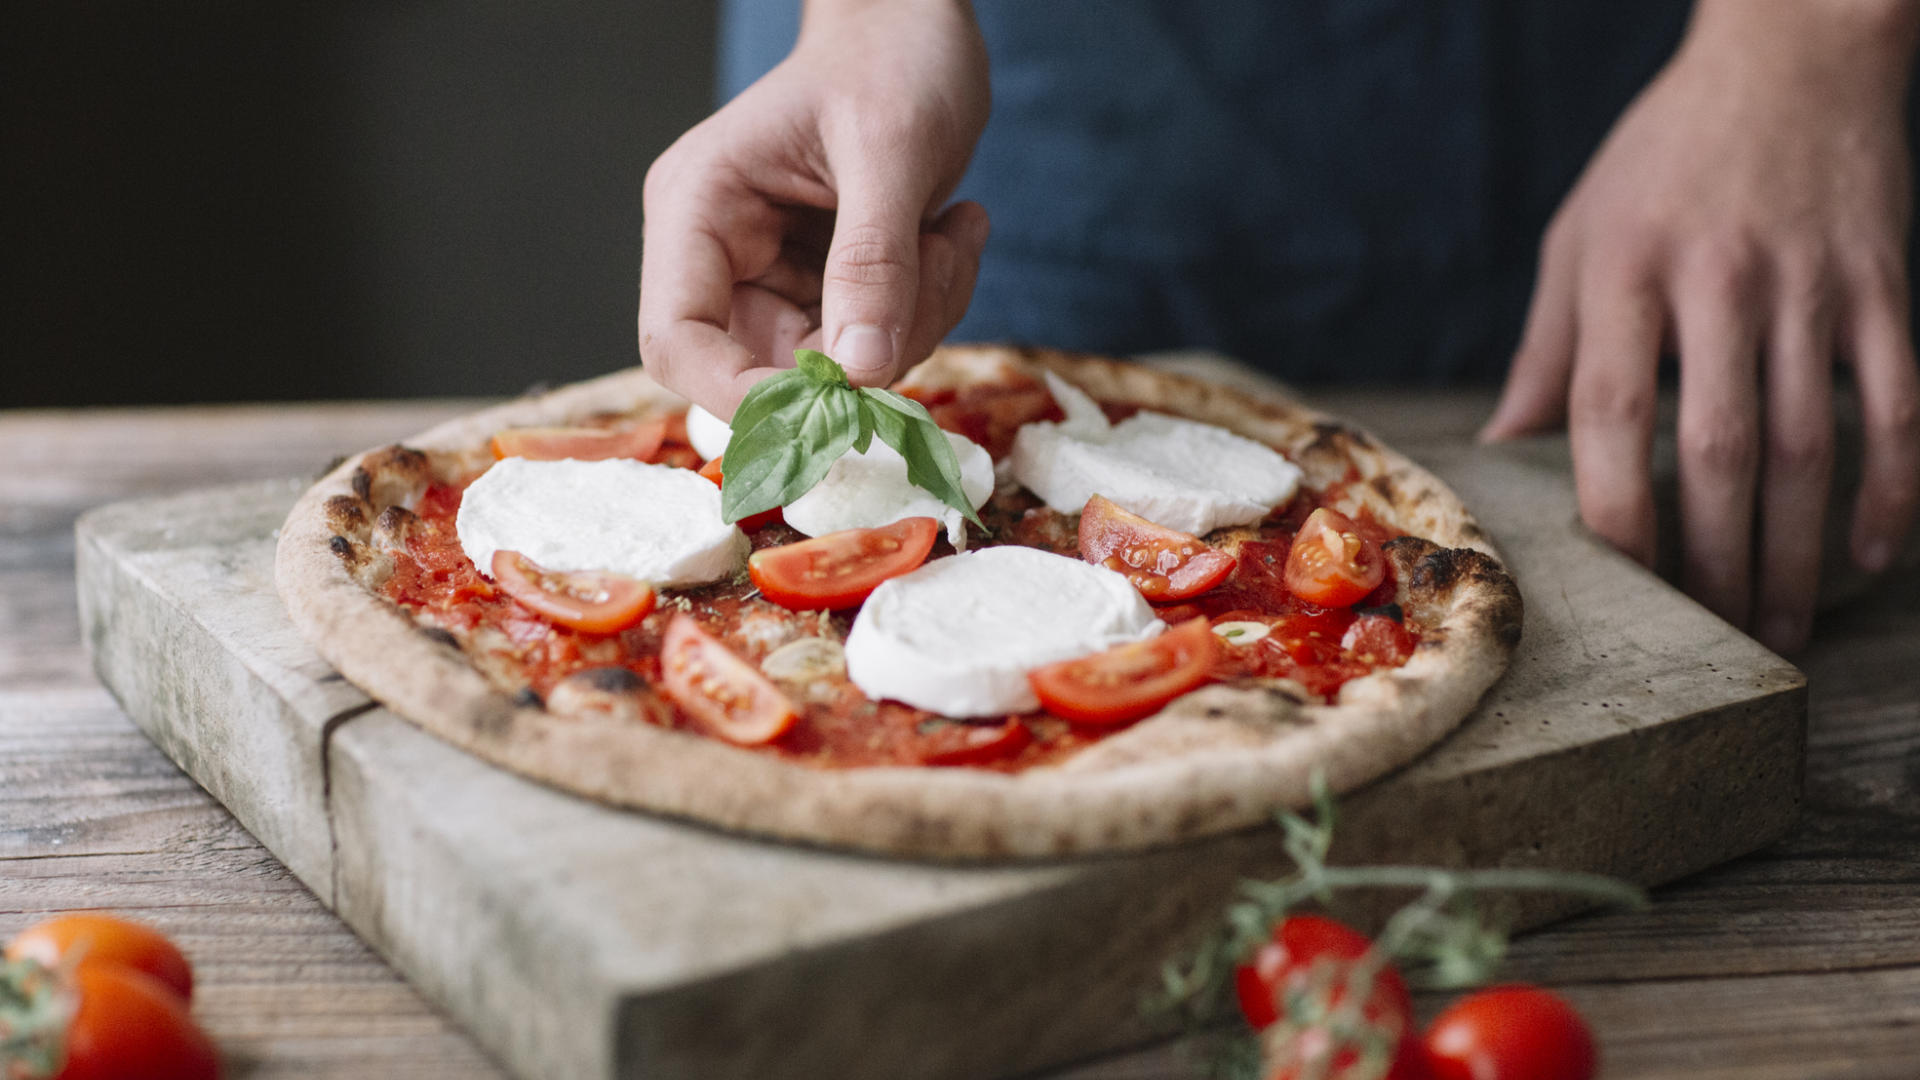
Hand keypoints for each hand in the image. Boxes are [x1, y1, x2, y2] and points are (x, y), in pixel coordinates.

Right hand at [637, 0, 990, 419]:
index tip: (837, 402)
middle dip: (867, 349)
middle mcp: (724, 255)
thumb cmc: (889, 57)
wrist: (919, 27)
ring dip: (916, 322)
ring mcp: (777, 277)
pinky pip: (876, 345)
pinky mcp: (829, 289)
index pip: (676, 341)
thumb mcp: (890, 147)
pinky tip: (953, 235)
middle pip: (769, 370)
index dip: (740, 394)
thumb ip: (872, 259)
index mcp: (698, 210)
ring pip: (837, 370)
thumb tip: (860, 372)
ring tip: (953, 234)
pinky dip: (929, 308)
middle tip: (938, 269)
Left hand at [1481, 0, 1919, 653]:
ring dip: (1795, 550)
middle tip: (1710, 637)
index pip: (1613, 412)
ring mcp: (1810, 286)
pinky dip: (1890, 487)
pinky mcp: (1883, 284)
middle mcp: (1719, 281)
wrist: (1794, 55)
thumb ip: (1548, 350)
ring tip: (1779, 626)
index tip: (1620, 586)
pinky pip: (1896, 404)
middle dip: (1714, 560)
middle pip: (1718, 449)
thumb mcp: (1580, 238)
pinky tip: (1868, 554)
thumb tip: (1504, 450)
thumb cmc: (1663, 159)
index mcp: (1626, 272)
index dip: (1615, 509)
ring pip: (1809, 443)